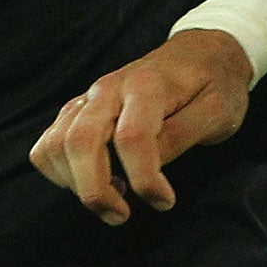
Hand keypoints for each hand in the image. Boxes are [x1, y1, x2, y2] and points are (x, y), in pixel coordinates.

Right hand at [29, 29, 253, 223]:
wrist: (202, 51)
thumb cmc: (215, 83)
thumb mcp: (218, 110)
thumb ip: (182, 136)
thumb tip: (148, 170)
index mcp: (148, 85)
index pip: (131, 138)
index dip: (145, 180)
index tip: (165, 202)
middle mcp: (110, 88)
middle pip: (79, 142)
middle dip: (95, 191)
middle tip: (122, 215)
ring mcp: (90, 97)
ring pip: (55, 144)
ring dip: (75, 184)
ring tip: (114, 196)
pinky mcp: (79, 108)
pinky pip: (48, 144)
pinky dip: (60, 172)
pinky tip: (96, 179)